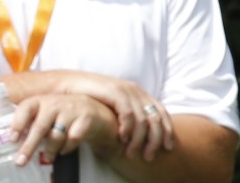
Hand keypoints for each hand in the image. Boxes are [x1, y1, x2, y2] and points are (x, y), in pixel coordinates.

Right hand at [54, 72, 175, 157]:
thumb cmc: (93, 98)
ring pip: (143, 120)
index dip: (168, 131)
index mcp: (140, 93)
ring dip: (139, 140)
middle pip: (156, 118)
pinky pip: (128, 114)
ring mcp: (126, 90)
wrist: (72, 84)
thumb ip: (131, 115)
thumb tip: (145, 136)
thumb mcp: (116, 106)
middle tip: (148, 156)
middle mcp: (136, 90)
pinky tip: (122, 138)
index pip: (162, 113)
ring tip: (132, 152)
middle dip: (155, 140)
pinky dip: (128, 129)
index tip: (168, 148)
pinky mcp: (115, 92)